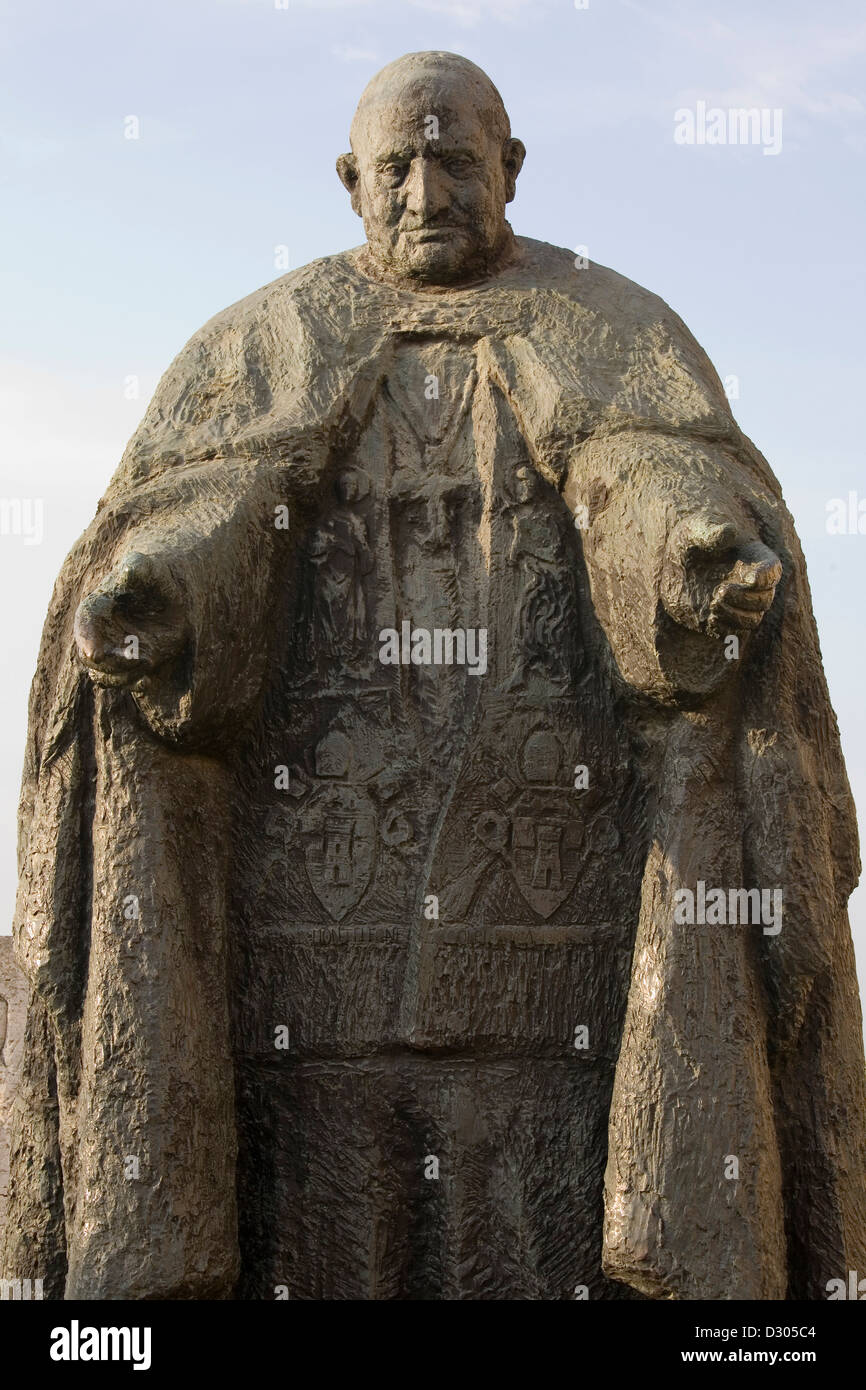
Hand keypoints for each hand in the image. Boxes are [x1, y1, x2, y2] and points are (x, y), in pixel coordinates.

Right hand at [73, 551, 187, 685]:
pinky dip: (133, 683)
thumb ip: (138, 568)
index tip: (95, 654)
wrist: (171, 599)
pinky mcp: (129, 664)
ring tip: (149, 661)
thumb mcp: (149, 571)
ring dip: (124, 674)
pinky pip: (123, 681)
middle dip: (111, 662)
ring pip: (105, 674)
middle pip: (91, 656)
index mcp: (97, 607)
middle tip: (140, 657)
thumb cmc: (154, 580)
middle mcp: (99, 633)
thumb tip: (129, 569)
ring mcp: (113, 651)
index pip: (84, 623)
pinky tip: (147, 681)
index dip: (85, 639)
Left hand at [662, 515, 781, 638]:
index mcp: (753, 559)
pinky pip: (733, 633)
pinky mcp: (723, 619)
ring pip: (753, 620)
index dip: (765, 578)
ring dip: (735, 616)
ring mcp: (739, 604)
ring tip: (713, 604)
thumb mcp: (695, 530)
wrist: (672, 564)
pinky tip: (708, 616)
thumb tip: (729, 532)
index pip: (773, 571)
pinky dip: (723, 628)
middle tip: (720, 591)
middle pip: (765, 600)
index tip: (749, 579)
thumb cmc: (689, 540)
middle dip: (745, 599)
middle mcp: (751, 584)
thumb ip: (711, 532)